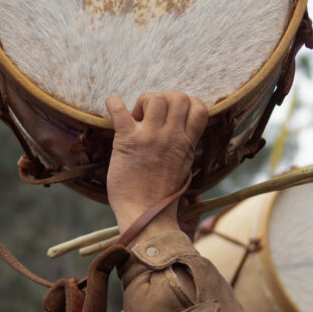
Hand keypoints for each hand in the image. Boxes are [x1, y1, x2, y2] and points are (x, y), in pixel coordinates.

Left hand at [105, 91, 207, 236]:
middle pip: (178, 97)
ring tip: (137, 116)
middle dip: (165, 98)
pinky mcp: (127, 141)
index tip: (174, 112)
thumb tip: (177, 129)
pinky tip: (112, 103)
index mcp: (187, 143)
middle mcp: (172, 137)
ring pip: (155, 99)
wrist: (145, 214)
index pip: (200, 108)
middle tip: (152, 114)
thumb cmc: (162, 195)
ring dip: (144, 101)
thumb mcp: (184, 167)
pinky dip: (113, 102)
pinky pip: (120, 111)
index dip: (188, 102)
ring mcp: (150, 138)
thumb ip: (183, 146)